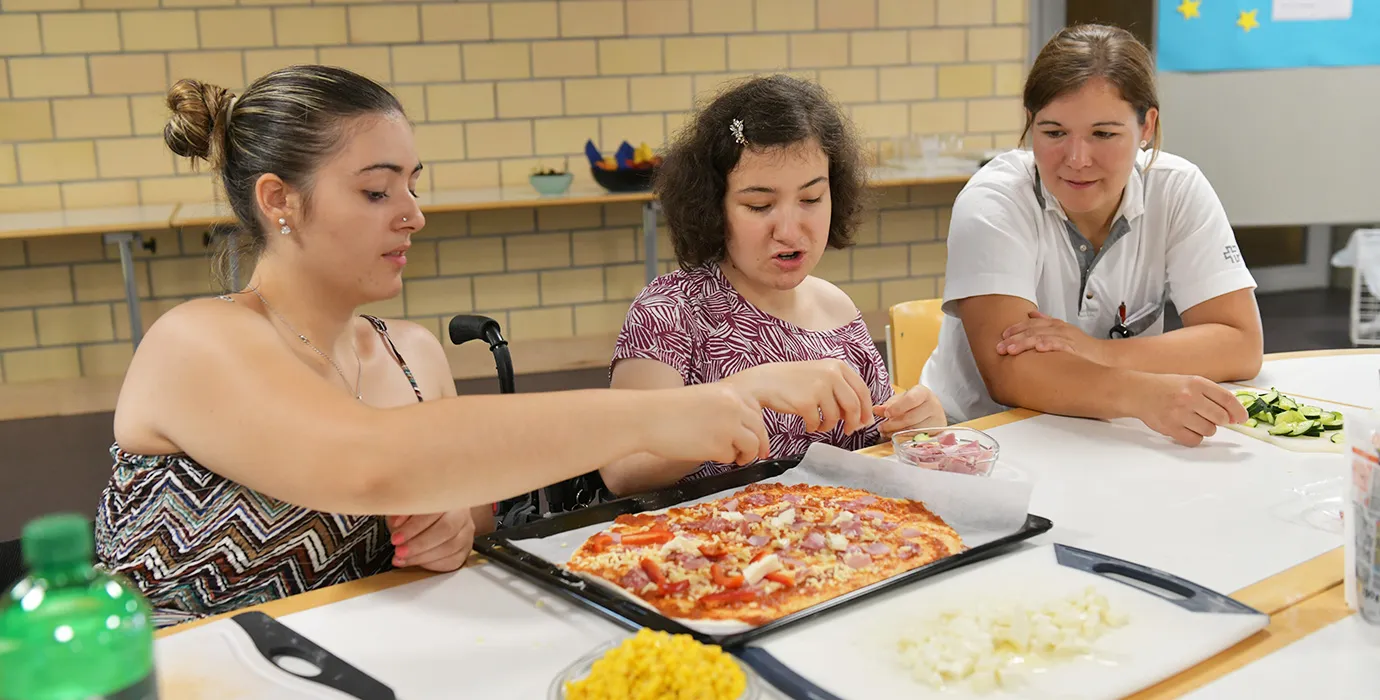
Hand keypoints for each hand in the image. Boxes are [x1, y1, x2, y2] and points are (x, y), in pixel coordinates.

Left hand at [387, 509, 475, 571]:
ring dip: (422, 557)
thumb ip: (401, 512)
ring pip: (450, 547)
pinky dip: (431, 564)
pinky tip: (416, 562)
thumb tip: (397, 522)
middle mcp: (461, 514)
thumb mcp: (406, 508)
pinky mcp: (465, 550)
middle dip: (419, 544)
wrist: (437, 520)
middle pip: (446, 529)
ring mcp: (466, 533)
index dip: (414, 527)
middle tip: (399, 551)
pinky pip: (452, 561)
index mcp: (446, 497)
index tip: (396, 538)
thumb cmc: (418, 513)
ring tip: (402, 559)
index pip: (434, 512)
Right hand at [643, 383, 770, 465]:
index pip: (756, 410)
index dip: (758, 426)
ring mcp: (728, 426)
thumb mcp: (703, 397)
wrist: (647, 417)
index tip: (758, 437)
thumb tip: (742, 428)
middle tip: (757, 455)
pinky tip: (708, 453)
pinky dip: (723, 459)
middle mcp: (734, 406)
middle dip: (759, 444)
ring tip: (734, 458)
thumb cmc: (668, 409)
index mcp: (730, 391)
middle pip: (759, 429)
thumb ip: (725, 407)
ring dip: (744, 454)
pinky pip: (731, 457)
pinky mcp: (718, 446)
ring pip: (751, 445)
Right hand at [723, 360, 873, 434]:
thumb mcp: (821, 375)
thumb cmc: (793, 381)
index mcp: (837, 366)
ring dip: (829, 425)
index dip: (866, 409)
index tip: (865, 420)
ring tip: (819, 423)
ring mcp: (818, 387)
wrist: (765, 381)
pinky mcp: (806, 402)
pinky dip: (814, 427)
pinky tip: (808, 424)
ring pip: (836, 417)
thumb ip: (842, 389)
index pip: (862, 390)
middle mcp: (831, 374)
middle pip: (854, 405)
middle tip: (849, 430)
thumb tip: (862, 414)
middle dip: (853, 422)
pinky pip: (817, 422)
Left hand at [874, 385, 946, 438]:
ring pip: (914, 430)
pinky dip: (904, 438)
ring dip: (896, 433)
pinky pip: (917, 438)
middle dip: (893, 424)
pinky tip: (895, 436)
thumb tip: (876, 410)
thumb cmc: (913, 404)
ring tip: (886, 432)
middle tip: (881, 427)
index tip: (886, 414)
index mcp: (923, 393)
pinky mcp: (936, 433)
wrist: (931, 411)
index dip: (897, 408)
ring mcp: (936, 420)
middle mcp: (933, 405)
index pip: (911, 399)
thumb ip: (888, 405)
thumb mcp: (900, 400)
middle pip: (911, 417)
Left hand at [997, 311, 1110, 365]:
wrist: (1104, 356)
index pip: (1031, 323)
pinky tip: (1038, 348)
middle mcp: (1059, 328)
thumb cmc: (1083, 346)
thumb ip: (1046, 321)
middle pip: (1032, 330)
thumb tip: (1031, 313)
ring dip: (1024, 343)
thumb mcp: (1062, 331)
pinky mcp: (1074, 347)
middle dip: (1014, 338)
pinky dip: (1048, 345)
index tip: (1002, 336)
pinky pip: (1059, 345)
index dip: (1015, 328)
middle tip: (999, 347)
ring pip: (1041, 337)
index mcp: (1055, 325)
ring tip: (1010, 349)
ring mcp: (1066, 337)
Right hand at [1133, 374, 1247, 445]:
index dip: (1238, 411)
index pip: (1227, 399)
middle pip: (1221, 418)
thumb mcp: (1190, 382)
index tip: (1242, 419)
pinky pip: (1195, 440)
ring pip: (1209, 431)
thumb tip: (1235, 416)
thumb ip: (1212, 396)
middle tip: (1208, 416)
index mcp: (1197, 383)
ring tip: (1192, 420)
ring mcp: (1179, 413)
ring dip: (1205, 428)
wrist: (1139, 392)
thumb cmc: (1167, 388)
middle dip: (1219, 420)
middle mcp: (1189, 397)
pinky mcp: (1171, 427)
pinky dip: (1194, 437)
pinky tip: (1185, 428)